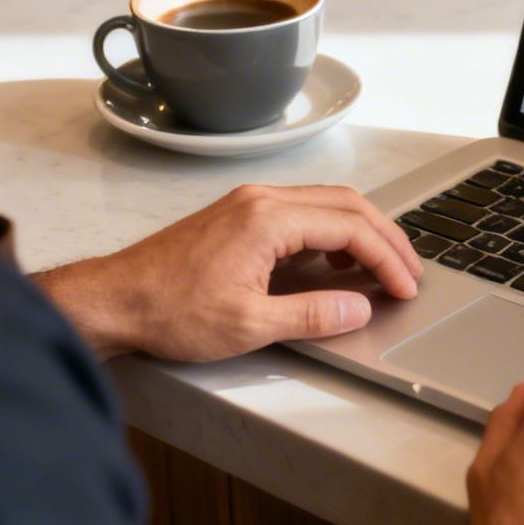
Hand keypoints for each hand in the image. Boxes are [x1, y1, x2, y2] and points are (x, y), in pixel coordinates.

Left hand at [34, 184, 420, 361]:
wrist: (114, 300)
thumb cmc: (170, 311)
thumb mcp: (250, 325)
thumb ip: (313, 314)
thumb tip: (360, 308)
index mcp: (269, 219)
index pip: (351, 228)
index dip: (387, 260)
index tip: (405, 288)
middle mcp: (262, 200)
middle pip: (346, 205)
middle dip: (385, 238)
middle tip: (409, 273)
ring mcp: (248, 204)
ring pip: (326, 204)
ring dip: (360, 232)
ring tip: (382, 268)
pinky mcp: (238, 216)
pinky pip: (301, 212)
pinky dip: (331, 232)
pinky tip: (336, 262)